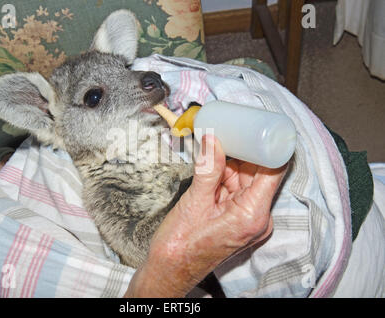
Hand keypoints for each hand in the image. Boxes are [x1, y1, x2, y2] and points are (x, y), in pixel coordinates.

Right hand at [124, 135, 287, 296]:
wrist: (170, 270)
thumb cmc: (181, 246)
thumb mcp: (194, 201)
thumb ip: (207, 168)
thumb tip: (214, 139)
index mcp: (252, 214)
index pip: (274, 171)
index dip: (269, 146)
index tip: (260, 126)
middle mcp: (256, 217)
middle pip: (259, 173)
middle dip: (244, 150)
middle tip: (228, 129)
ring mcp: (248, 219)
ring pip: (246, 179)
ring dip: (231, 162)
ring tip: (215, 143)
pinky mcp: (238, 218)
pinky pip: (237, 189)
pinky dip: (226, 175)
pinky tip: (213, 163)